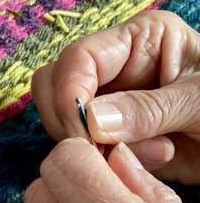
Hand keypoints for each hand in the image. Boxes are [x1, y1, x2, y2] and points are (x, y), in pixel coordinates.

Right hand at [32, 10, 199, 184]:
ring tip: (140, 154)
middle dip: (70, 120)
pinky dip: (101, 161)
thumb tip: (90, 122)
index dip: (72, 94)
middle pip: (54, 84)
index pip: (79, 58)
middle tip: (102, 148)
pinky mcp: (110, 137)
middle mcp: (117, 68)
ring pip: (58, 118)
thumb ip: (148, 109)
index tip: (83, 133)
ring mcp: (109, 103)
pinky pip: (80, 148)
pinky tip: (148, 160)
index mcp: (141, 41)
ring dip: (87, 144)